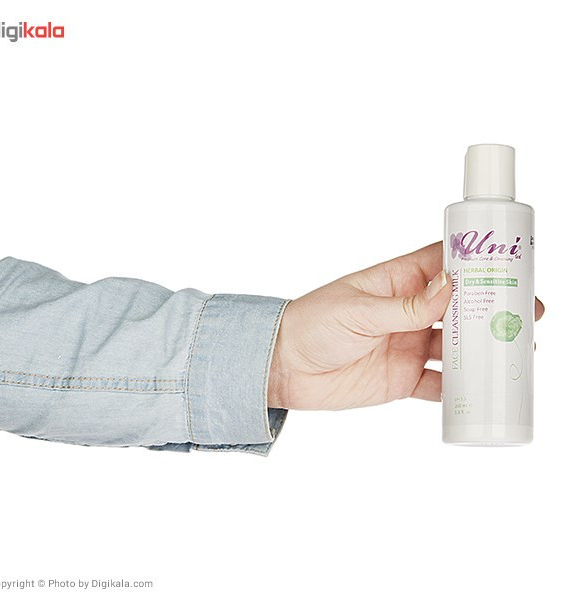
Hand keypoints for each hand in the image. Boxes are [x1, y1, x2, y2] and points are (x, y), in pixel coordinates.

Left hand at [268, 241, 544, 409]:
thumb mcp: (358, 310)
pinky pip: (438, 384)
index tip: (513, 264)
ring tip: (516, 353)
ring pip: (455, 346)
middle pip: (461, 307)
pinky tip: (481, 391)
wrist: (285, 367)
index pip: (445, 265)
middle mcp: (408, 312)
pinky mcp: (401, 378)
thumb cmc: (312, 324)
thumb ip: (405, 305)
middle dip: (493, 309)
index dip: (479, 263)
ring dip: (483, 350)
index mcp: (398, 282)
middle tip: (528, 314)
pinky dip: (460, 389)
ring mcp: (407, 345)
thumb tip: (451, 285)